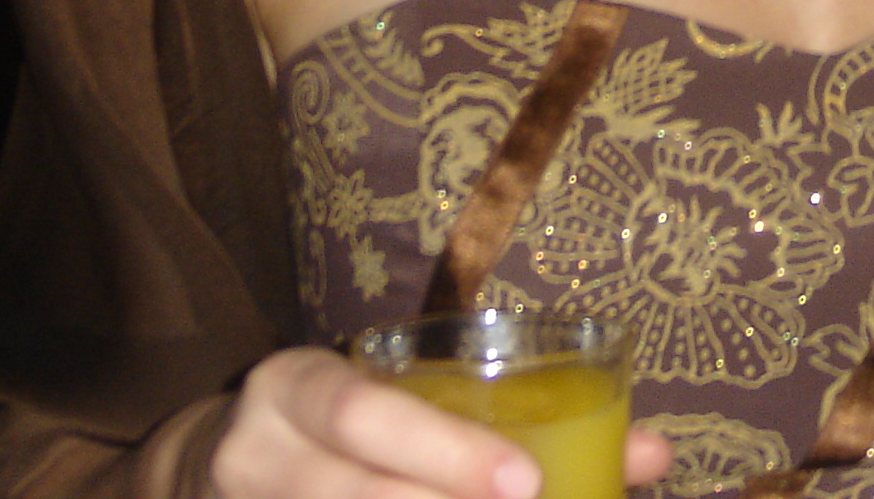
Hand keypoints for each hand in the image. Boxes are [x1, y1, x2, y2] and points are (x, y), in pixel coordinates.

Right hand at [211, 347, 673, 498]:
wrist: (218, 460)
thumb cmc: (349, 421)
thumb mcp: (403, 395)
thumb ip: (506, 412)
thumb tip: (655, 455)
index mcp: (293, 386)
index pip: (358, 412)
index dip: (441, 450)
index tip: (525, 478)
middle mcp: (257, 454)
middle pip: (349, 494)